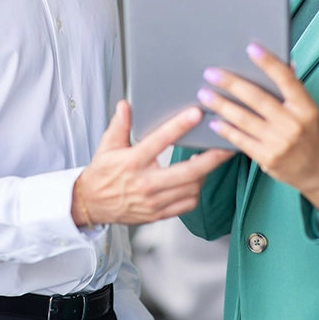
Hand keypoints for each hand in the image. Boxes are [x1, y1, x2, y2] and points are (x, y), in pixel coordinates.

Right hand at [73, 101, 235, 226]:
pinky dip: (196, 191)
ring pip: (191, 188)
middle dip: (212, 158)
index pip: (160, 140)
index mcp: (133, 162)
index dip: (180, 126)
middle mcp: (146, 183)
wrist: (91, 205)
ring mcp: (154, 201)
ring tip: (215, 159)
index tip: (197, 114)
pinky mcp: (158, 214)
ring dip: (206, 173)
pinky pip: (186, 204)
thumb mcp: (107, 146)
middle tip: (227, 145)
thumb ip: (119, 125)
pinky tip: (199, 180)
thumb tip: (126, 105)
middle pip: (188, 171)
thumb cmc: (101, 175)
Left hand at [199, 43, 318, 224]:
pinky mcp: (268, 158)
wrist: (317, 170)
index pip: (286, 80)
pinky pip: (241, 140)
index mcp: (306, 107)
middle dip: (231, 84)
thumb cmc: (310, 134)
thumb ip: (294, 90)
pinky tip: (214, 120)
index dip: (269, 63)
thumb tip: (286, 62)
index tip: (251, 48)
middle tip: (212, 73)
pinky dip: (225, 129)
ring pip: (244, 119)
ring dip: (222, 105)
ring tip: (205, 94)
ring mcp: (280, 142)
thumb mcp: (308, 110)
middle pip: (257, 98)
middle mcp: (293, 124)